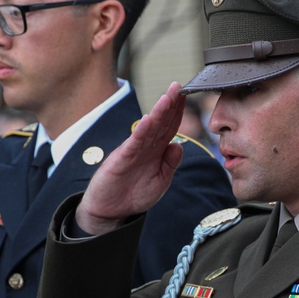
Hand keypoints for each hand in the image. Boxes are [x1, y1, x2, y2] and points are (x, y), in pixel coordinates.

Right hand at [76, 82, 186, 233]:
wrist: (111, 211)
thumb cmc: (135, 195)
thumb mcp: (160, 181)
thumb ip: (170, 164)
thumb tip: (180, 144)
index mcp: (157, 151)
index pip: (170, 127)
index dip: (178, 112)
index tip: (187, 94)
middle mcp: (146, 147)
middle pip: (160, 122)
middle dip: (170, 104)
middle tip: (178, 86)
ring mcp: (133, 151)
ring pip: (148, 128)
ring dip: (158, 113)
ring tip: (167, 97)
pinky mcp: (121, 159)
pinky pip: (133, 143)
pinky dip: (141, 131)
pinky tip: (148, 119)